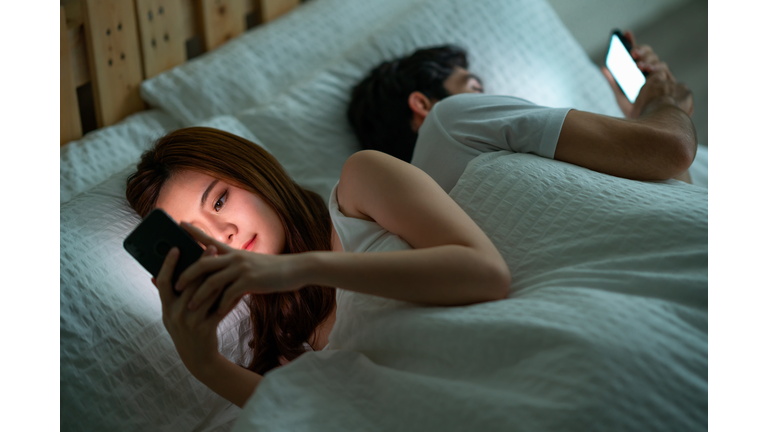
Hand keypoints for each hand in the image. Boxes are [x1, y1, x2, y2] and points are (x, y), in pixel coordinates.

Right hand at [153, 245, 224, 376]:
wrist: (198, 359)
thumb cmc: (185, 332)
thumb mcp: (171, 316)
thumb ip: (167, 297)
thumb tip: (154, 276)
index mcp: (166, 309)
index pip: (163, 282)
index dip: (168, 264)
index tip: (175, 247)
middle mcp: (176, 315)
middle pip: (189, 284)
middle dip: (200, 264)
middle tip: (210, 247)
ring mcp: (191, 322)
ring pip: (206, 293)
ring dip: (217, 276)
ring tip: (225, 262)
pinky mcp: (206, 329)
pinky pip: (220, 307)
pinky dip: (229, 296)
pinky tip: (238, 285)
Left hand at [176, 222, 307, 315]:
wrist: (295, 269)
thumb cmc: (273, 269)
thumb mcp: (251, 263)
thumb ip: (234, 267)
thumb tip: (220, 275)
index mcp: (234, 252)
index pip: (209, 239)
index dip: (194, 232)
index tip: (178, 224)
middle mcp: (235, 257)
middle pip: (203, 263)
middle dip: (187, 275)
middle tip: (174, 285)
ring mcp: (242, 269)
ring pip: (212, 281)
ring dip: (199, 296)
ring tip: (189, 306)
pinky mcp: (250, 281)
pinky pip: (229, 294)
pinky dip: (220, 305)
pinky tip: (216, 313)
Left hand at [601, 30, 692, 118]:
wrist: (655, 132)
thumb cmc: (640, 116)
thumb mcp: (623, 98)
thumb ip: (615, 83)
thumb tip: (603, 67)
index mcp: (645, 75)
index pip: (639, 54)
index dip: (632, 42)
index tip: (625, 32)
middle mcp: (656, 75)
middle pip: (650, 56)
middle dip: (641, 51)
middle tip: (631, 53)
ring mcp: (665, 79)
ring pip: (657, 62)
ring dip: (647, 60)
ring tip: (637, 63)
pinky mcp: (672, 85)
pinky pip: (663, 72)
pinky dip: (654, 69)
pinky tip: (647, 70)